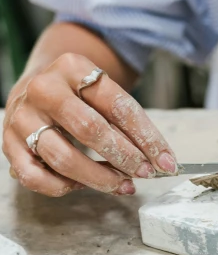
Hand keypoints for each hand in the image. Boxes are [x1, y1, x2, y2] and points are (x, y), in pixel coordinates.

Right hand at [3, 53, 177, 196]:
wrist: (37, 85)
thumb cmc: (79, 95)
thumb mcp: (103, 93)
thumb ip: (127, 123)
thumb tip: (158, 160)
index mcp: (73, 67)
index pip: (117, 105)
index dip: (146, 137)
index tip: (165, 161)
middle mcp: (44, 88)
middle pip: (90, 130)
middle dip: (124, 157)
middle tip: (144, 173)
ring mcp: (22, 116)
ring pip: (63, 157)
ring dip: (99, 178)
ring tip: (122, 184)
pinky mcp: (8, 143)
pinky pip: (34, 176)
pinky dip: (62, 187)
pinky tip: (82, 185)